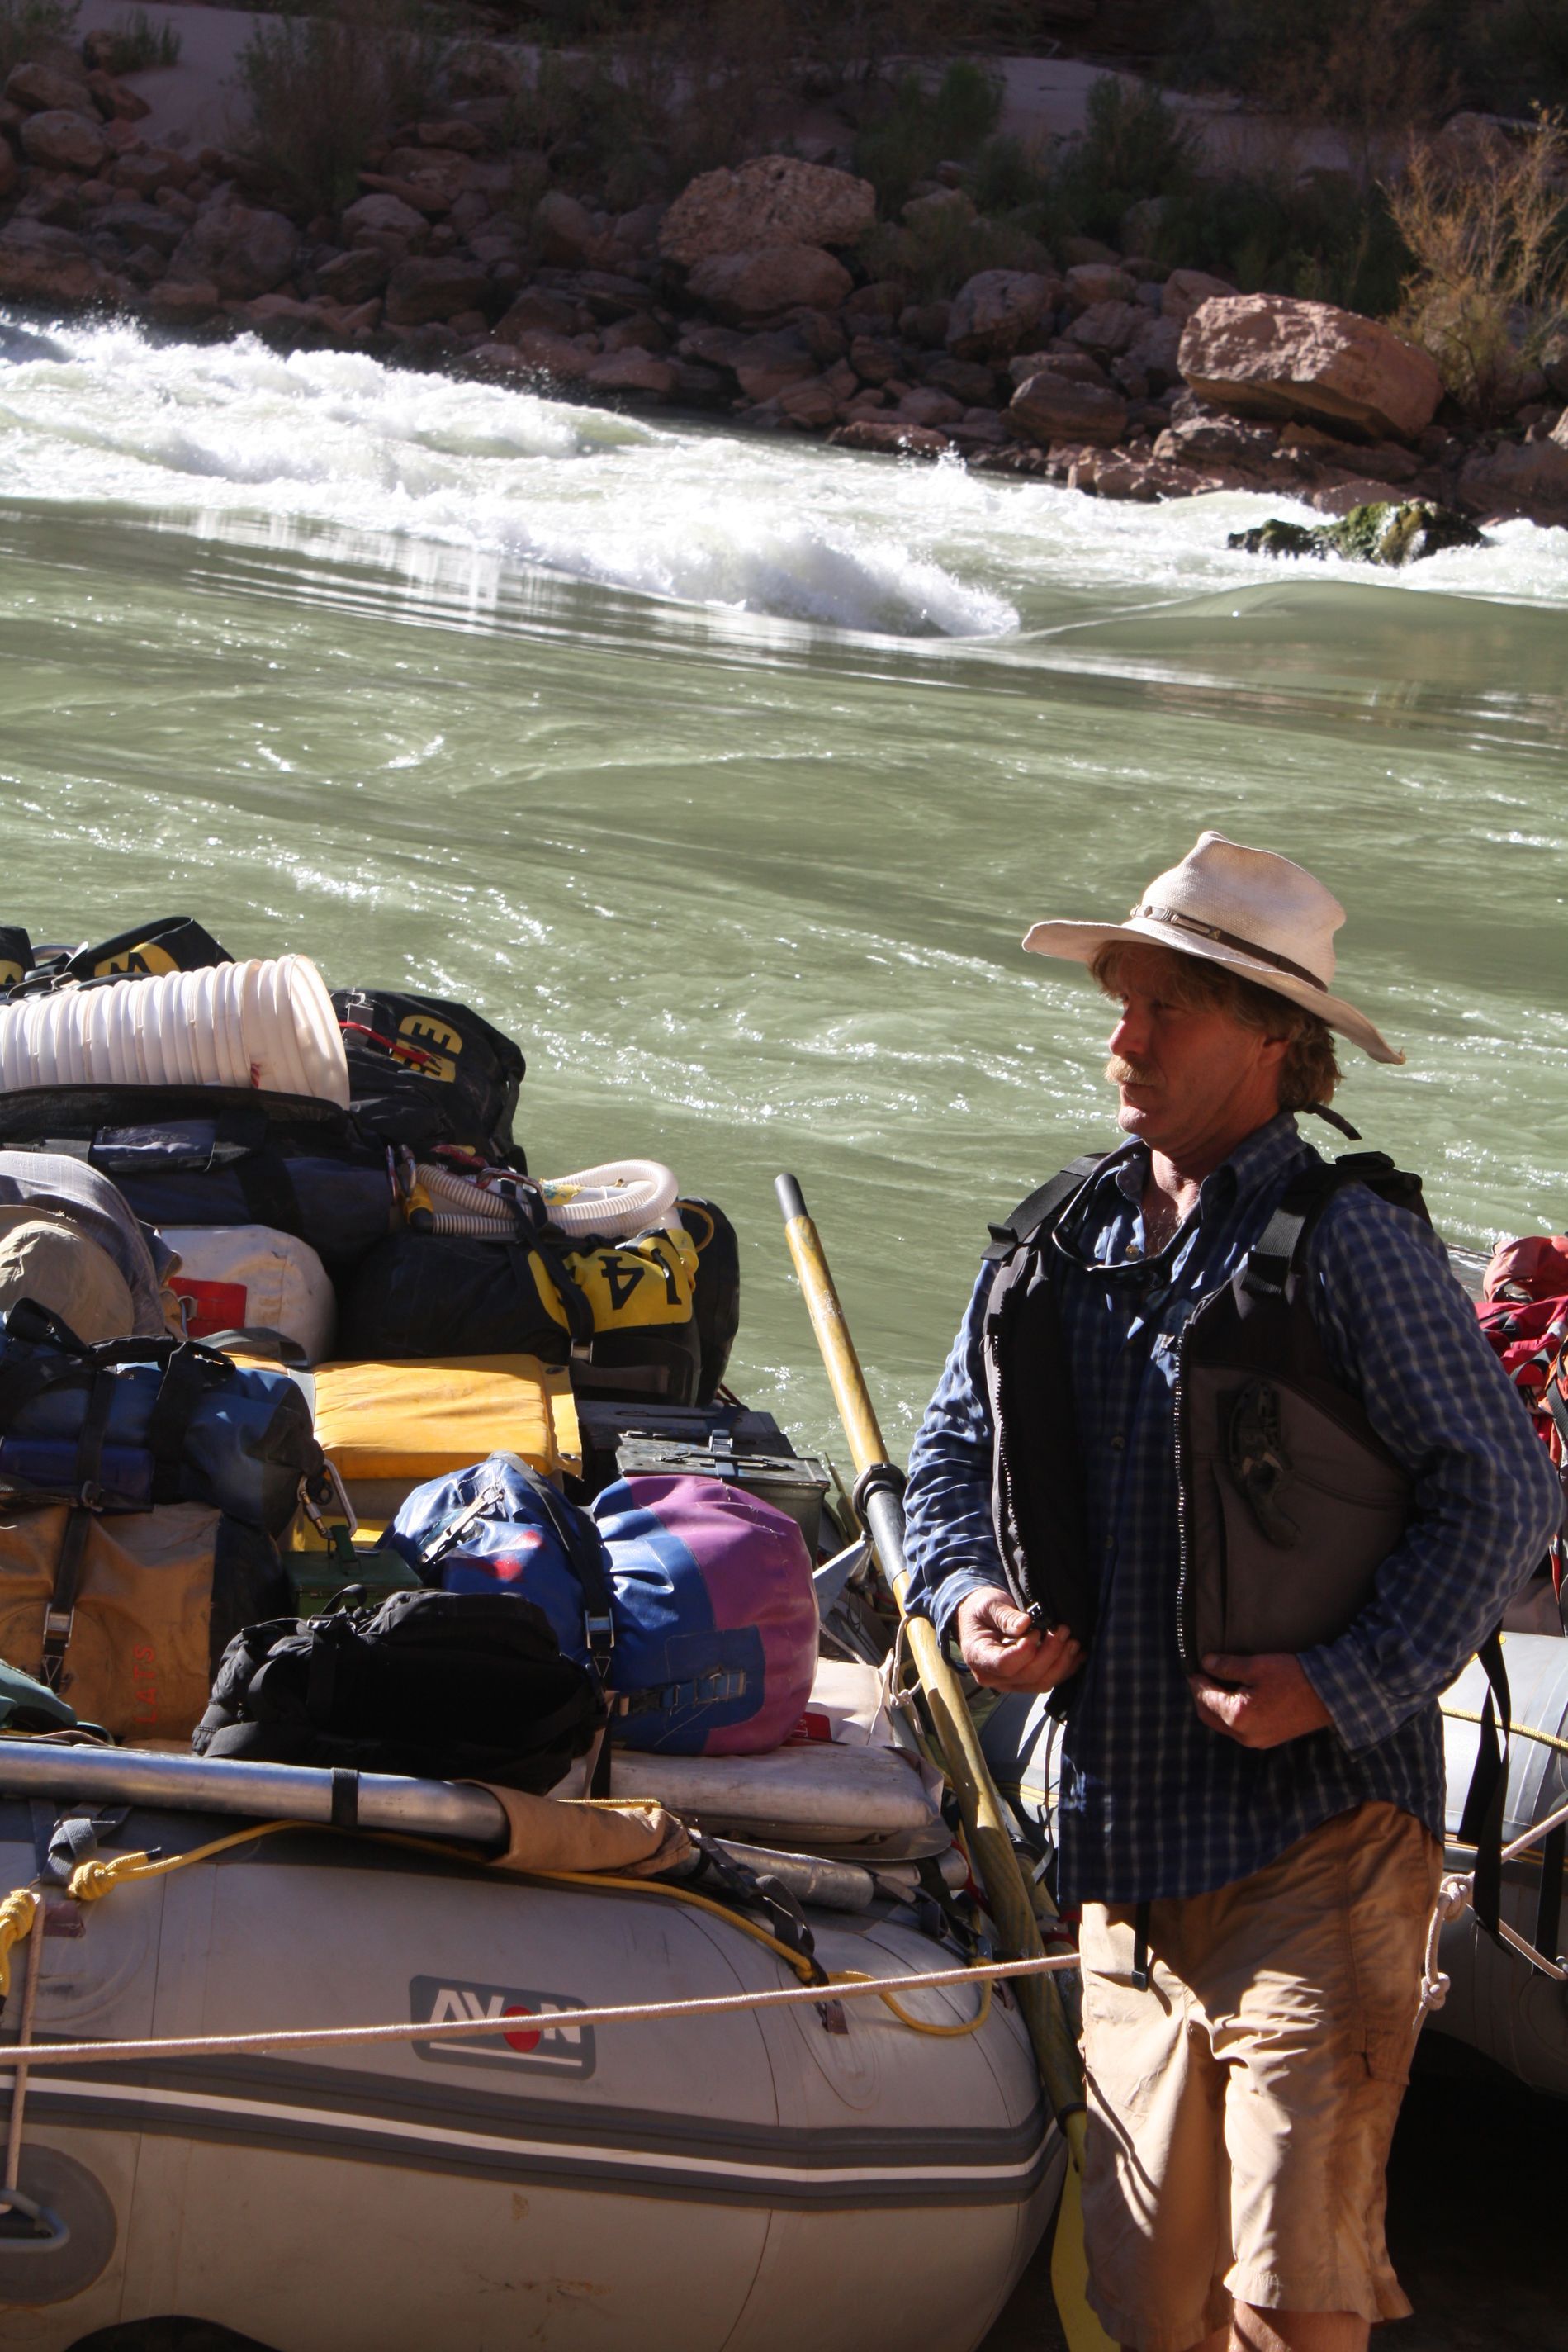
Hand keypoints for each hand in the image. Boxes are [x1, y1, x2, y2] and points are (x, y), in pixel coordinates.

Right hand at [954, 1590, 1083, 1693]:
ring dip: (1061, 1663)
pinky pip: (1046, 1681)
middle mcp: (992, 1676)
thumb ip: (1005, 1616)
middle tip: (1062, 1630)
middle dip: (1050, 1653)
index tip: (1035, 1630)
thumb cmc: (981, 1610)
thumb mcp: (989, 1606)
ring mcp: (1009, 1683)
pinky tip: (1077, 1654)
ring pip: (1040, 1682)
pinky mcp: (1023, 1682)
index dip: (1025, 1650)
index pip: (1005, 1664)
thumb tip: (1025, 1624)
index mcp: (978, 1656)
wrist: (979, 1618)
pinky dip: (1064, 1669)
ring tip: (1073, 1641)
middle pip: (1027, 1675)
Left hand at [1188, 1652, 1332, 1748]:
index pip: (1205, 1698)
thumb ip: (1227, 1666)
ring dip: (1215, 1706)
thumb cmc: (1294, 1677)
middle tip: (1201, 1676)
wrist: (1330, 1695)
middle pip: (1209, 1716)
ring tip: (1216, 1684)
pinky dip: (1230, 1714)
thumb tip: (1206, 1663)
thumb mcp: (1256, 1666)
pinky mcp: (1267, 1740)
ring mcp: (1256, 1741)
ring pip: (1223, 1724)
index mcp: (1238, 1717)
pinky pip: (1238, 1729)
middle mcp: (1244, 1735)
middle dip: (1202, 1696)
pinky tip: (1234, 1697)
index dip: (1197, 1681)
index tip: (1194, 1668)